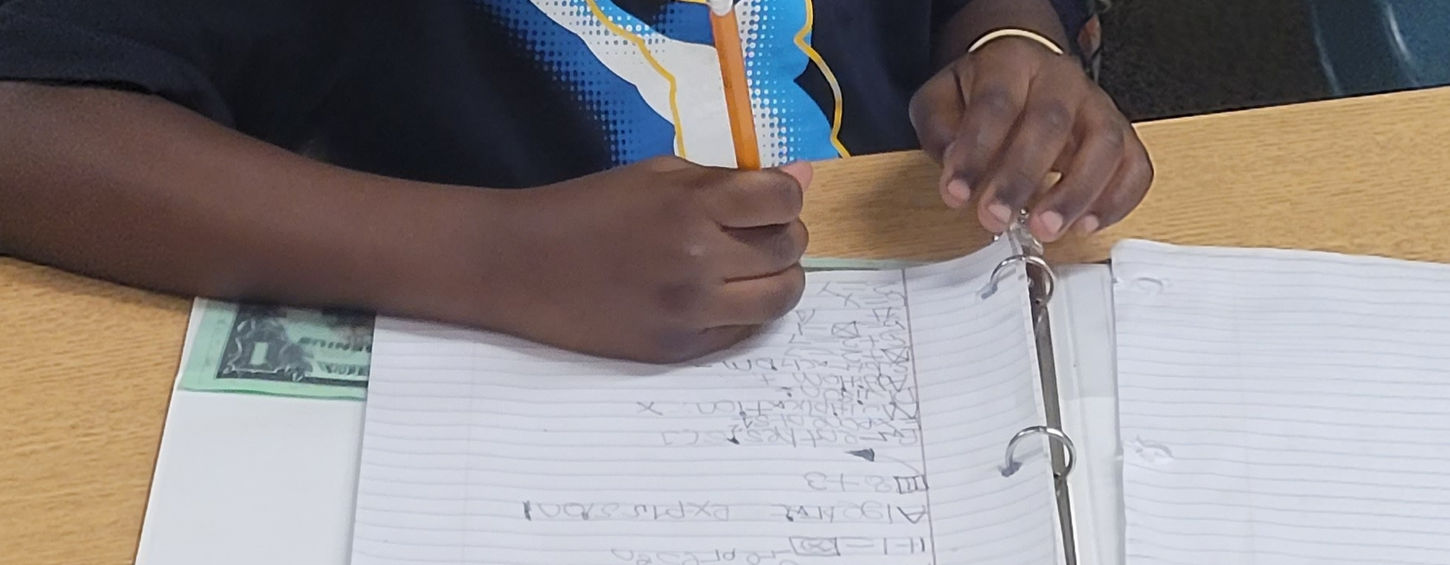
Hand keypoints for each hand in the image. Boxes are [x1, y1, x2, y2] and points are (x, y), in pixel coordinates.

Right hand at [484, 156, 810, 362]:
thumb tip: (801, 176)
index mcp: (692, 204)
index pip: (784, 199)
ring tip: (748, 268)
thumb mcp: (658, 175)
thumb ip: (731, 178)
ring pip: (782, 297)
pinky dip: (745, 310)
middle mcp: (699, 258)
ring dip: (778, 278)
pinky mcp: (680, 348)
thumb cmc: (590, 209)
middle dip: (783, 234)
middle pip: (790, 247)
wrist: (521, 265)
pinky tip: (718, 295)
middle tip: (755, 232)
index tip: (770, 197)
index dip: (787, 194)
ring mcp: (692, 309)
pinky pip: (745, 331)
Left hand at [909, 36, 1152, 241]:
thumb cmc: (981, 95)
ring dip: (1076, 193)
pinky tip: (1085, 225)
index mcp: (1012, 62)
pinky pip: (1135, 166)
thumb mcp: (941, 100)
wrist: (1022, 75)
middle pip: (1052, 122)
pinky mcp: (1122, 136)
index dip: (976, 151)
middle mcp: (1062, 79)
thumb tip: (955, 169)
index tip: (956, 193)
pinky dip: (1117, 200)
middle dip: (1021, 177)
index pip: (996, 103)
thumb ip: (940, 130)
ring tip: (1046, 229)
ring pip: (1105, 144)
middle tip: (995, 218)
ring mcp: (1098, 106)